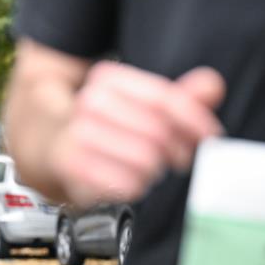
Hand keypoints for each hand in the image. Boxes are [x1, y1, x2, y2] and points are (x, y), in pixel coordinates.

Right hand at [49, 62, 224, 206]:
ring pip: (145, 160)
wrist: (51, 143)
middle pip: (158, 132)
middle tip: (179, 157)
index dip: (195, 121)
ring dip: (156, 169)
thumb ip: (180, 96)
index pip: (164, 100)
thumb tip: (212, 86)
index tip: (209, 135)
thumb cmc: (106, 125)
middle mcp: (89, 103)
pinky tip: (131, 178)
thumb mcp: (140, 104)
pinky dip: (137, 185)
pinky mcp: (73, 166)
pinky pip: (126, 183)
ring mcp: (78, 135)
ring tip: (150, 167)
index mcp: (107, 79)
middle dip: (178, 149)